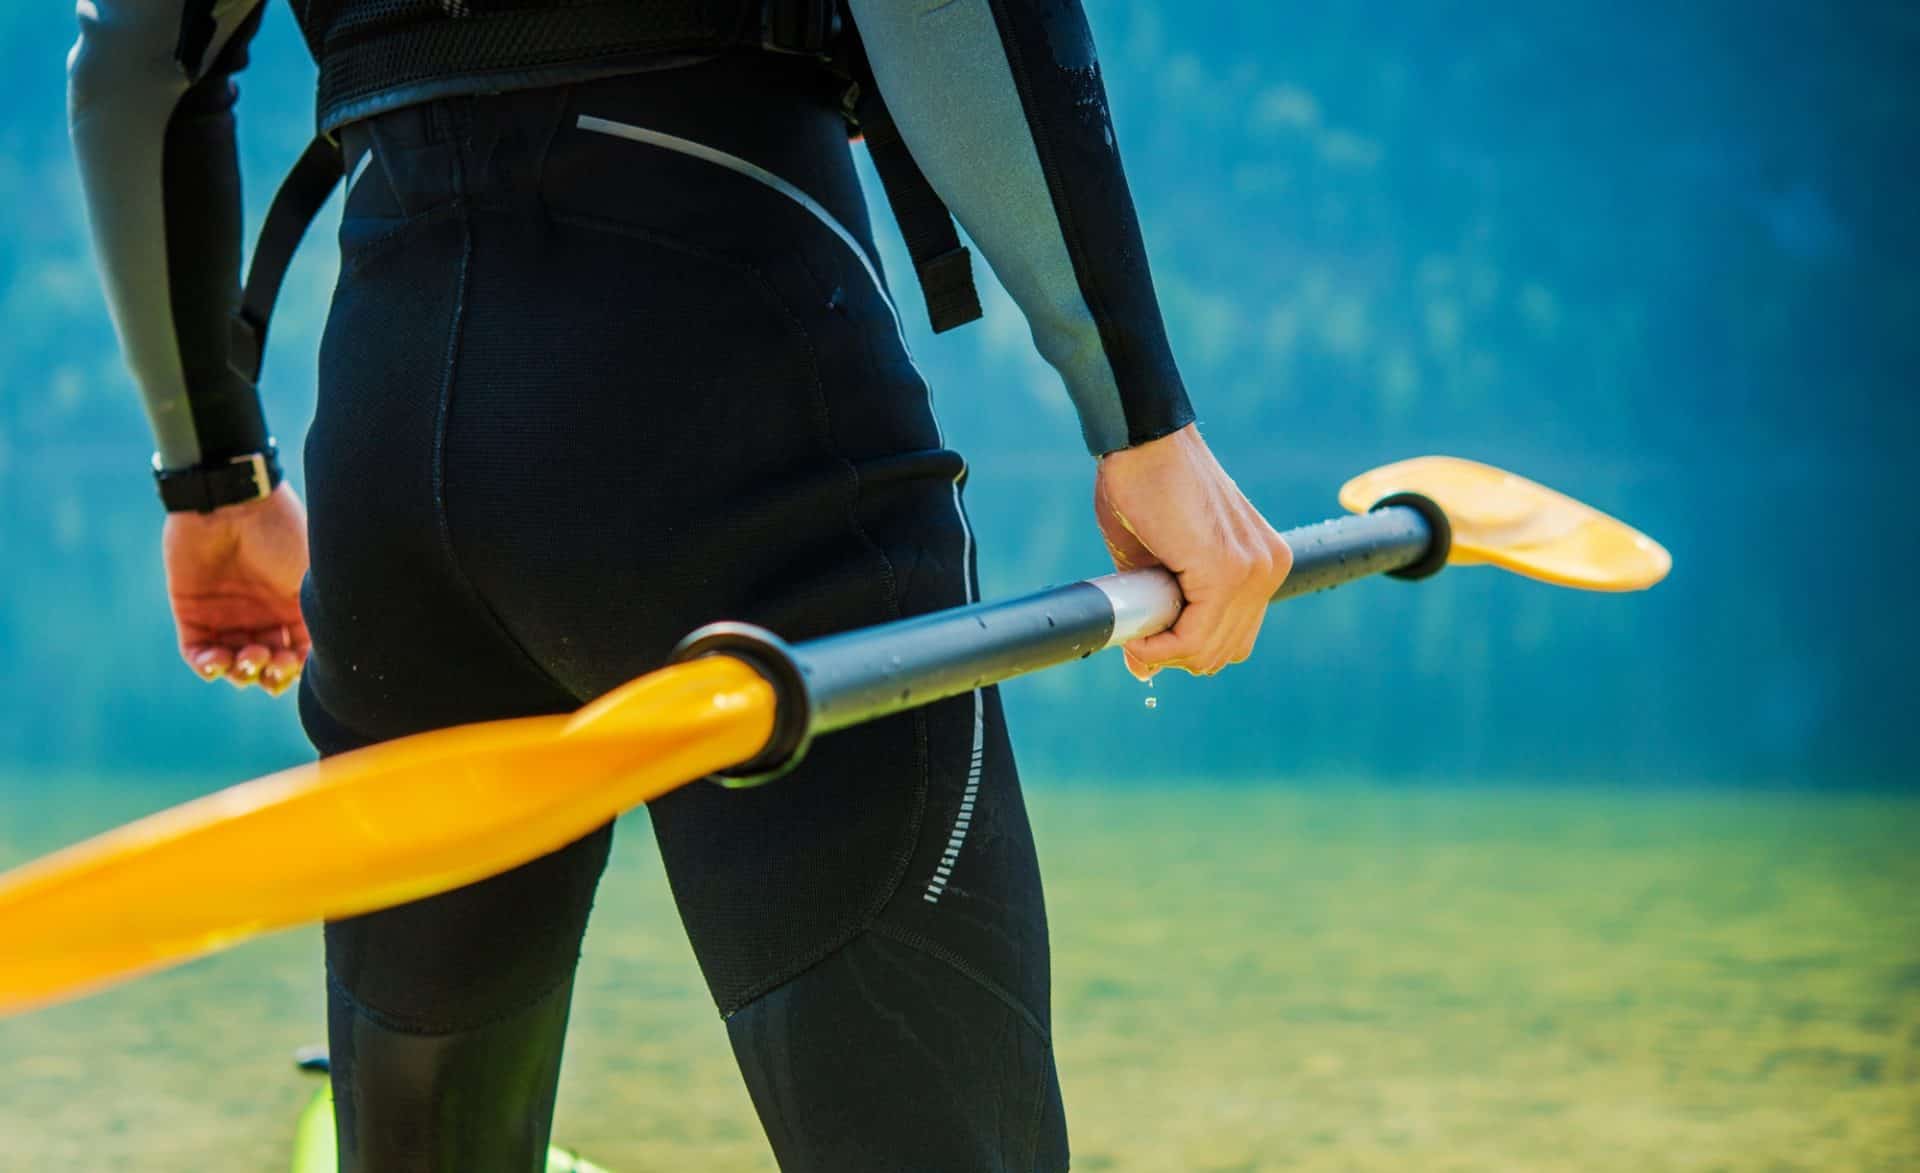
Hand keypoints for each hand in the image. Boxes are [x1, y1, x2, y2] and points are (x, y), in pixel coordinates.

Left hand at [162, 482, 310, 695]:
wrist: (234, 502)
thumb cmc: (282, 534)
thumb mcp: (311, 577)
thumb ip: (316, 616)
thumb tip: (334, 653)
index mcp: (292, 608)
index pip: (295, 653)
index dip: (293, 670)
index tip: (291, 665)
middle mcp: (261, 615)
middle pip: (265, 663)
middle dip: (267, 672)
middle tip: (268, 663)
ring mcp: (226, 615)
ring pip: (232, 664)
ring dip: (239, 673)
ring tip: (242, 661)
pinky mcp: (192, 612)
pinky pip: (196, 652)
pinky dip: (206, 666)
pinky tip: (217, 663)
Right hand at [1093, 424, 1291, 679]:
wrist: (1143, 440)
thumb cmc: (1143, 488)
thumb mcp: (1153, 563)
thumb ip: (1157, 612)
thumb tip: (1142, 669)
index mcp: (1260, 563)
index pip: (1232, 637)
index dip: (1186, 649)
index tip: (1147, 641)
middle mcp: (1267, 568)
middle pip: (1224, 651)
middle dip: (1175, 655)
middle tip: (1137, 638)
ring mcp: (1252, 570)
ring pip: (1209, 650)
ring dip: (1165, 653)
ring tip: (1134, 634)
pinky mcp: (1227, 571)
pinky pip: (1195, 636)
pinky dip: (1162, 646)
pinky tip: (1138, 638)